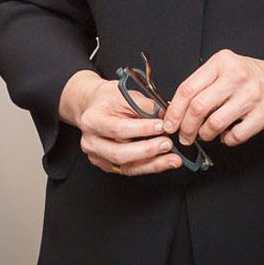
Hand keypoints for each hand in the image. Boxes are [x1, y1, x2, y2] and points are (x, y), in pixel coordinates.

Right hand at [60, 69, 180, 176]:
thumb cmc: (109, 100)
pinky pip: (130, 170)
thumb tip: (167, 116)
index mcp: (92, 120)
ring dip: (153, 164)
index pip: (119, 129)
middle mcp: (91, 142)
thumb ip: (146, 106)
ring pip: (126, 166)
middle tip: (168, 144)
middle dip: (147, 150)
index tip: (162, 126)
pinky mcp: (107, 165)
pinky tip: (163, 162)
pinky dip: (149, 166)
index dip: (142, 129)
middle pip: (120, 153)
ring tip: (173, 159)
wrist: (95, 107)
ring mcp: (97, 156)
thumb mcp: (126, 94)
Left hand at [162, 49, 263, 147]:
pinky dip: (227, 140)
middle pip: (197, 108)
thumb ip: (206, 84)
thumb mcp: (230, 70)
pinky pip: (235, 135)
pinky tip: (229, 135)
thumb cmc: (258, 78)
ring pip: (214, 123)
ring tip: (207, 135)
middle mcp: (237, 75)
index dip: (174, 110)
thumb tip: (177, 108)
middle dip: (186, 128)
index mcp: (223, 62)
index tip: (169, 124)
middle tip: (185, 137)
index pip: (188, 88)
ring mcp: (252, 94)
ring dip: (206, 135)